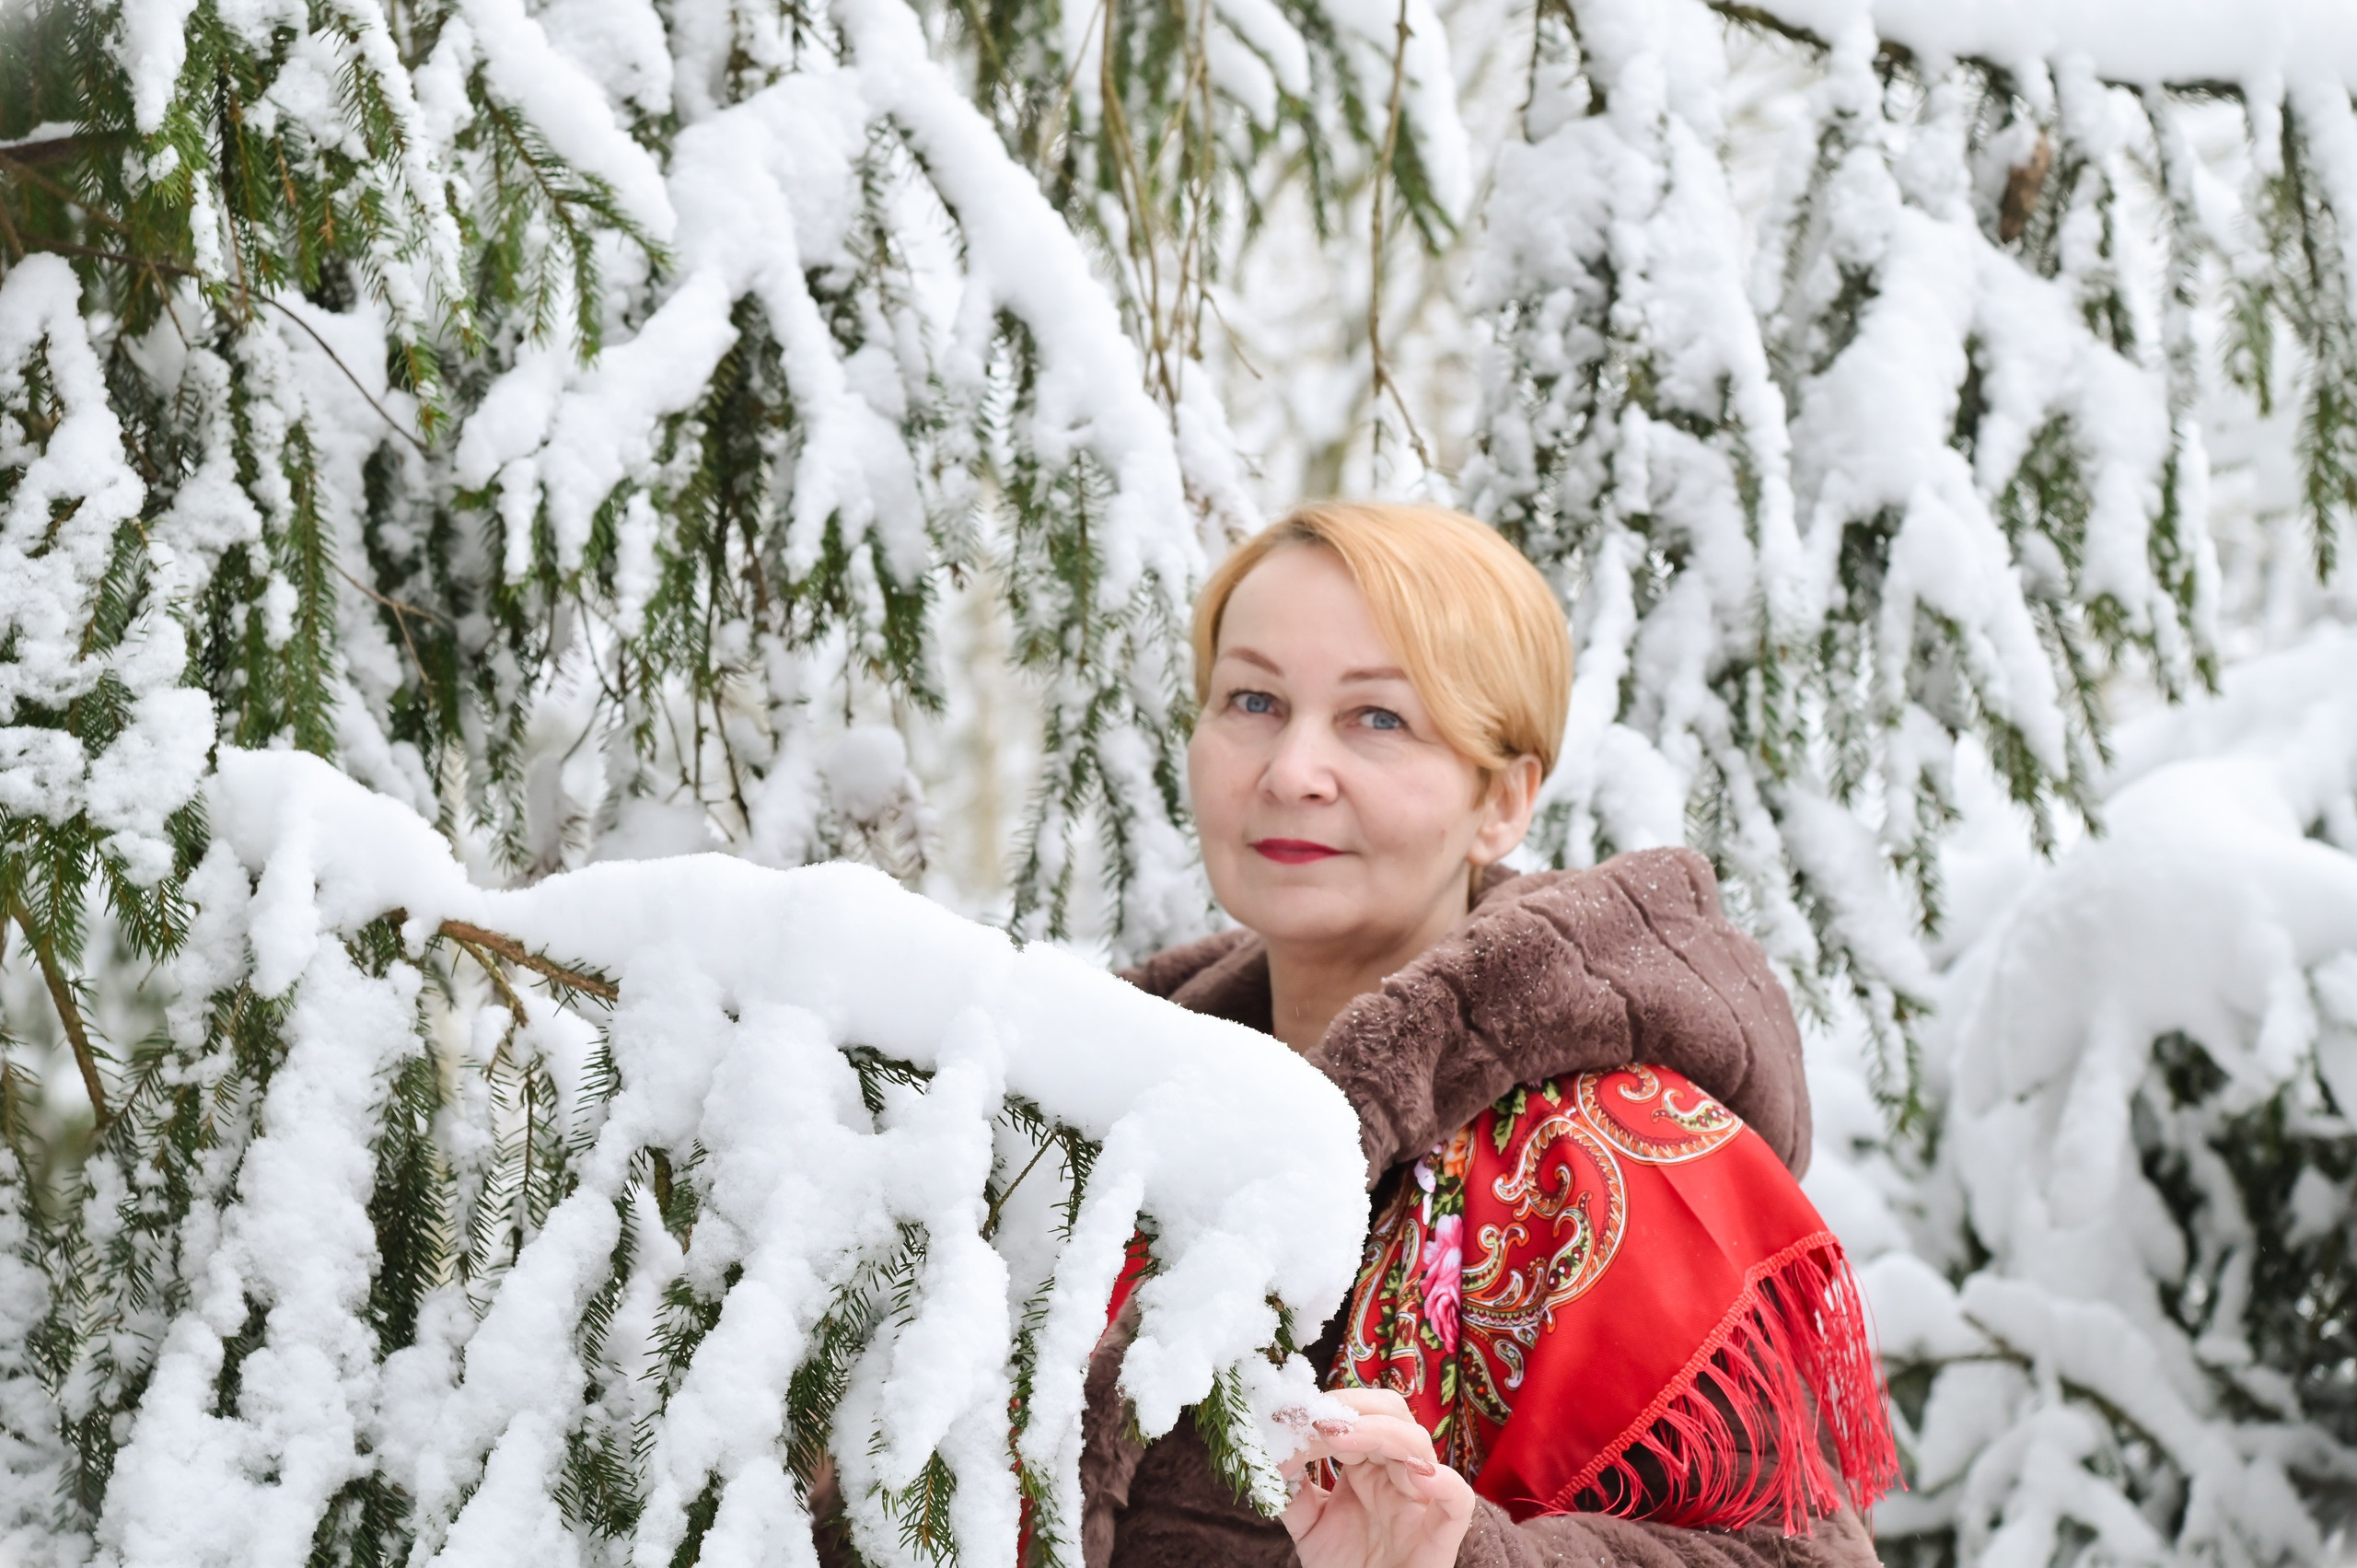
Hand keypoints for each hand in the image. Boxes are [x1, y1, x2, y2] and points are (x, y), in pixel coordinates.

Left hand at [1279, 1388, 1476, 1567]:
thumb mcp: (1309, 1527)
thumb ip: (1293, 1490)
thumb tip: (1270, 1451)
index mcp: (1366, 1466)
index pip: (1355, 1416)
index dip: (1324, 1411)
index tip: (1287, 1419)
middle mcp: (1395, 1474)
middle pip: (1390, 1413)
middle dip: (1353, 1408)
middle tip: (1316, 1420)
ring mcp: (1420, 1500)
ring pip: (1417, 1444)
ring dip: (1378, 1431)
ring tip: (1337, 1437)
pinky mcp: (1442, 1534)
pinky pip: (1458, 1499)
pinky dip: (1443, 1482)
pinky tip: (1415, 1475)